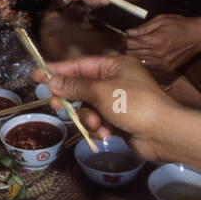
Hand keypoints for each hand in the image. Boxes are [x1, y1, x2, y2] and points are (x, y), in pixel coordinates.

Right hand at [39, 55, 178, 162]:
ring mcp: (117, 101)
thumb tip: (52, 81)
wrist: (163, 133)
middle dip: (71, 100)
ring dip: (88, 118)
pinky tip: (105, 134)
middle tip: (55, 106)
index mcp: (114, 66)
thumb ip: (75, 86)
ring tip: (96, 125)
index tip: (37, 75)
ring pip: (88, 107)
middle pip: (81, 87)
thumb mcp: (101, 92)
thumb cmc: (134, 104)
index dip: (57, 70)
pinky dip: (99, 128)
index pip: (79, 65)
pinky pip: (98, 121)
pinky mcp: (119, 120)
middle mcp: (115, 80)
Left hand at [125, 14, 200, 72]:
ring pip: (139, 61)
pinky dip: (146, 60)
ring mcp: (162, 63)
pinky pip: (149, 65)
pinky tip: (150, 53)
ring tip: (140, 46)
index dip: (125, 39)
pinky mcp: (166, 68)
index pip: (130, 43)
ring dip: (137, 54)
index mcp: (155, 40)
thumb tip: (129, 32)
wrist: (198, 36)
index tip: (125, 36)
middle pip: (132, 53)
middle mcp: (158, 54)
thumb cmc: (180, 25)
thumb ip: (144, 28)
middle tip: (129, 41)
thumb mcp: (161, 20)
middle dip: (128, 47)